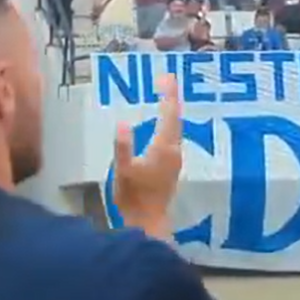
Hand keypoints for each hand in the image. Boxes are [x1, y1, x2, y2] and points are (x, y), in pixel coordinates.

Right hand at [112, 73, 182, 237]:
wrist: (147, 222)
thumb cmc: (133, 196)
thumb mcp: (123, 171)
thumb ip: (123, 148)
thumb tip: (123, 124)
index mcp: (163, 148)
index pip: (169, 115)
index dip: (168, 95)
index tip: (167, 77)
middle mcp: (173, 151)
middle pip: (175, 120)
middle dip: (172, 99)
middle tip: (167, 81)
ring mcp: (175, 160)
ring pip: (176, 129)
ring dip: (172, 112)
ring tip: (166, 98)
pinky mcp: (172, 168)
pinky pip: (173, 138)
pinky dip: (169, 126)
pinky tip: (163, 125)